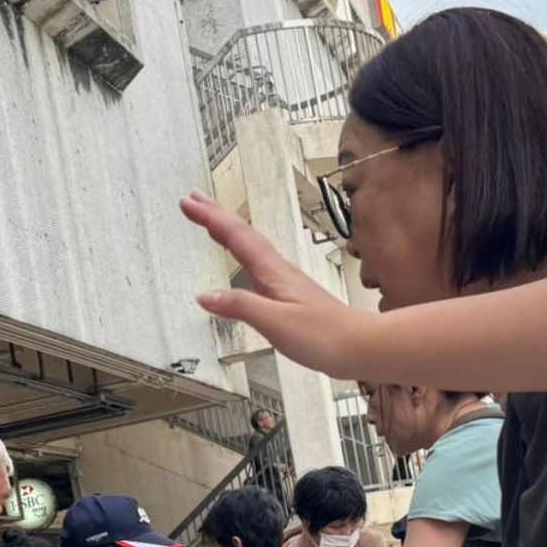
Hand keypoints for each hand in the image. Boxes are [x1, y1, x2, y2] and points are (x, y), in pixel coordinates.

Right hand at [181, 193, 372, 378]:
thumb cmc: (324, 336)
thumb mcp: (274, 322)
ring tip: (213, 223)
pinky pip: (259, 266)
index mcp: (273, 273)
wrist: (359, 346)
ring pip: (252, 248)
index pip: (236, 237)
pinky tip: (244, 266)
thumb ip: (239, 307)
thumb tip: (207, 296)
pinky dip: (244, 256)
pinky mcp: (291, 295)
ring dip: (230, 232)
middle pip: (243, 235)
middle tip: (195, 200)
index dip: (210, 218)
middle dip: (217, 215)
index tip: (188, 204)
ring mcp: (286, 282)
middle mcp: (280, 272)